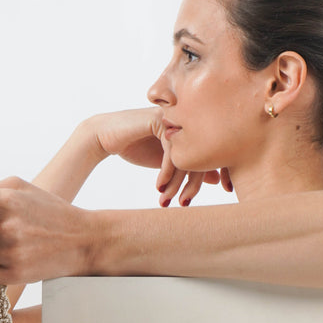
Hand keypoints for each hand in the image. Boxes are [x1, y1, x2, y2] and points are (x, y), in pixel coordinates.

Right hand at [90, 109, 232, 205]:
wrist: (105, 137)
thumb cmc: (136, 148)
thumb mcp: (166, 163)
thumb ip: (188, 167)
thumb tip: (216, 179)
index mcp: (190, 130)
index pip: (210, 154)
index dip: (216, 175)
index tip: (212, 195)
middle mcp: (185, 122)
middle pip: (200, 156)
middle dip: (192, 185)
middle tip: (184, 203)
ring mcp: (173, 119)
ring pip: (185, 155)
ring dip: (175, 182)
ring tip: (166, 200)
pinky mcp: (160, 121)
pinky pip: (170, 151)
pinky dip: (165, 172)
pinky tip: (159, 186)